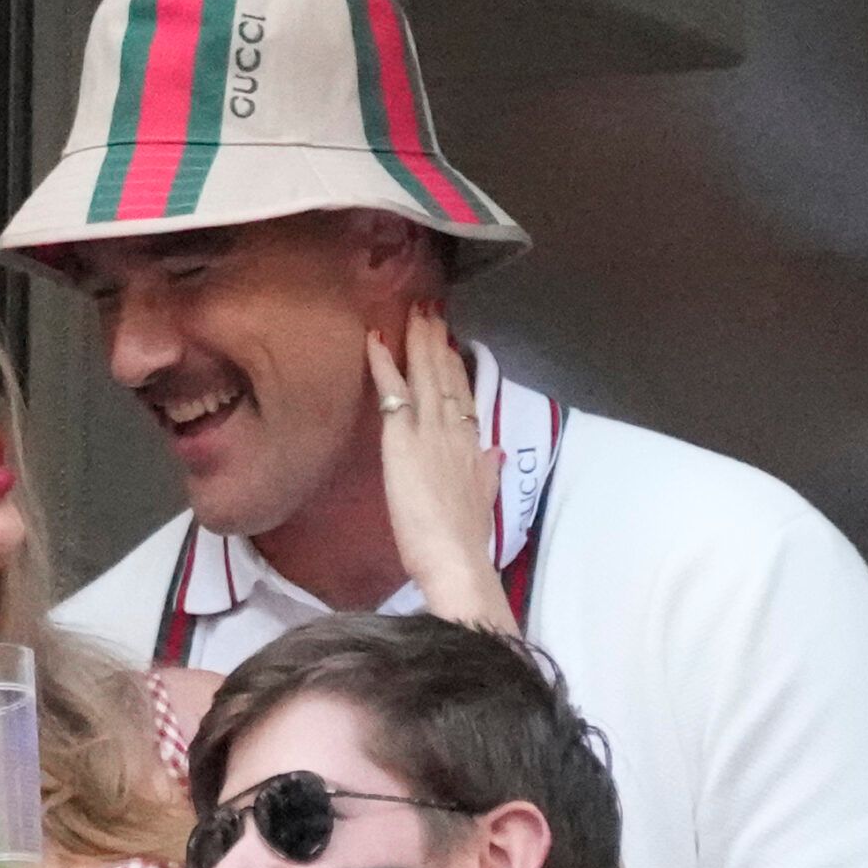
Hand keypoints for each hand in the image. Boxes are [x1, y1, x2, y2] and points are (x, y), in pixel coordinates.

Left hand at [366, 303, 517, 632]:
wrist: (456, 557)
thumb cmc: (466, 541)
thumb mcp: (484, 501)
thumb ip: (487, 471)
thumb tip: (492, 451)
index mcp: (473, 446)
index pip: (465, 396)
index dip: (457, 367)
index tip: (451, 342)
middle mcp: (455, 430)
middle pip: (447, 376)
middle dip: (439, 342)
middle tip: (431, 310)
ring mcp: (429, 430)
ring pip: (424, 375)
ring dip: (418, 341)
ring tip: (414, 312)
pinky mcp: (402, 438)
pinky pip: (392, 391)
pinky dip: (382, 363)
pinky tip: (374, 338)